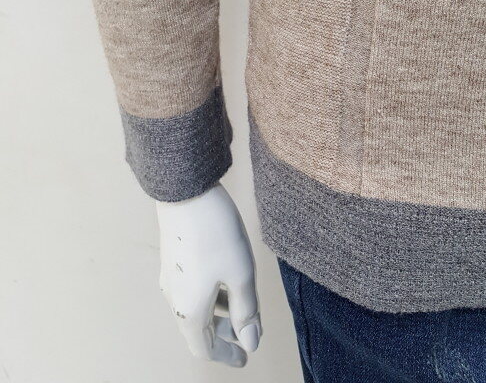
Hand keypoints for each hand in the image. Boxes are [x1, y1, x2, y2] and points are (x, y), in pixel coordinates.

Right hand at [156, 184, 261, 366]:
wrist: (186, 193)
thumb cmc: (216, 234)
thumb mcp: (241, 274)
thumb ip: (246, 311)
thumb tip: (250, 343)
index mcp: (189, 309)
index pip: (204, 347)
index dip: (226, 355)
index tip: (245, 357)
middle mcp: (174, 297)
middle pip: (197, 328)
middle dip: (224, 333)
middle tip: (247, 329)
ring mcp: (170, 277)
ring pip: (195, 306)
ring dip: (218, 312)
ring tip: (242, 301)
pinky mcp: (173, 259)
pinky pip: (191, 288)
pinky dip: (210, 294)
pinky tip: (226, 277)